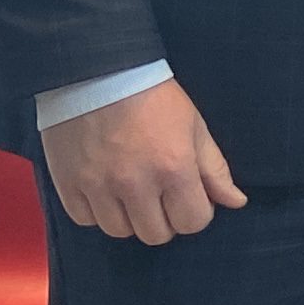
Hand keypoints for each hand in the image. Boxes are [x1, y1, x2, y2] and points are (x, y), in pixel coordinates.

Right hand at [40, 79, 247, 242]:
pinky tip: (103, 189)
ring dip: (129, 217)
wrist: (97, 69)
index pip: (193, 222)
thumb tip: (236, 202)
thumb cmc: (152, 95)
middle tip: (159, 195)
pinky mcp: (67, 182)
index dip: (195, 212)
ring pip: (119, 231)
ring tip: (130, 191)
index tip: (188, 196)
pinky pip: (84, 220)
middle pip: (156, 234)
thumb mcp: (194, 126)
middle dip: (164, 219)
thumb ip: (214, 169)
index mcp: (174, 168)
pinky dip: (95, 211)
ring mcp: (97, 185)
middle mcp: (135, 183)